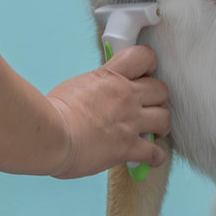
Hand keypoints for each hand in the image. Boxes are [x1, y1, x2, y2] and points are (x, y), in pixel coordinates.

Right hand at [46, 46, 169, 178]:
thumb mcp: (77, 85)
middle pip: (161, 89)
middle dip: (158, 98)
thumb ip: (96, 86)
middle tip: (149, 106)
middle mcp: (126, 96)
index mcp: (111, 76)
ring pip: (165, 118)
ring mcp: (130, 122)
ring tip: (154, 130)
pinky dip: (156, 157)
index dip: (149, 65)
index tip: (145, 74)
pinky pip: (155, 153)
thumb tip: (99, 93)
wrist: (51, 135)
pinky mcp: (128, 147)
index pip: (144, 56)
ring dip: (161, 125)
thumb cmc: (53, 111)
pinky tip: (151, 158)